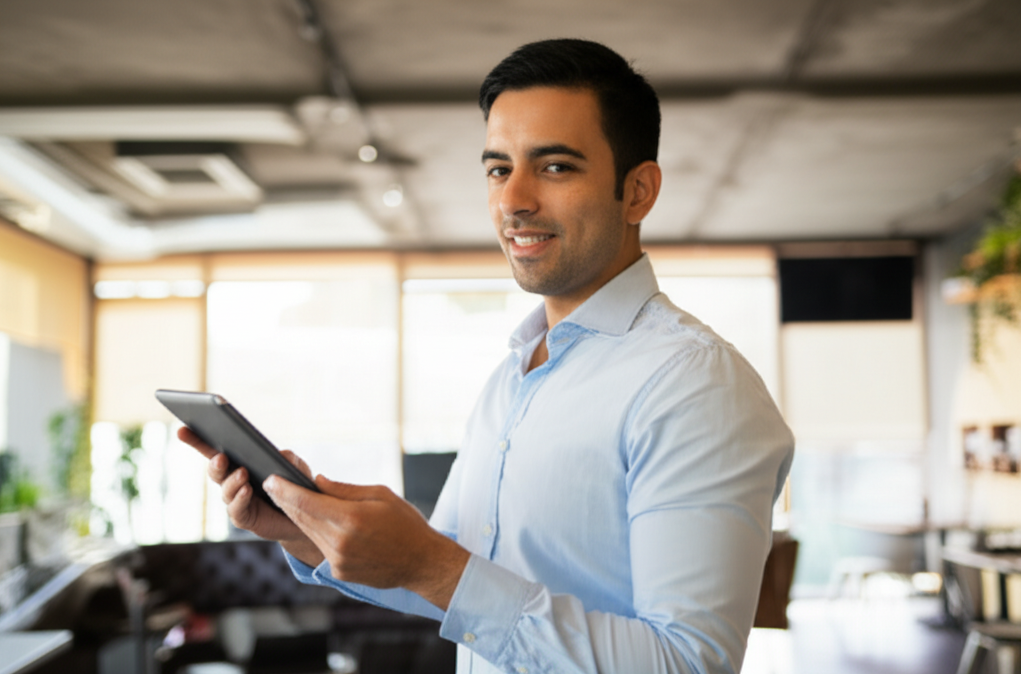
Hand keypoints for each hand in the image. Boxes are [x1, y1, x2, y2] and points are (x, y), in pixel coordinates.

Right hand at [176, 426, 323, 566]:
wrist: (304, 519)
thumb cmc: (296, 487)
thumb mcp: (298, 469)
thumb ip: (292, 461)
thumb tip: (283, 454)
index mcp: (240, 462)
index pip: (215, 449)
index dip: (197, 439)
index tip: (182, 429)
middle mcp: (232, 480)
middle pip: (216, 468)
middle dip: (215, 461)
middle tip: (221, 455)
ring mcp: (236, 499)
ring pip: (225, 489)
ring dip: (232, 480)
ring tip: (243, 472)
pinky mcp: (243, 517)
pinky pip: (236, 508)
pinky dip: (240, 498)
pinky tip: (247, 490)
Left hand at [264, 474, 469, 609]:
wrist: (422, 562)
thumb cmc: (406, 524)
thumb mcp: (380, 495)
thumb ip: (344, 490)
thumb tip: (317, 482)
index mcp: (351, 518)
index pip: (306, 502)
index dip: (284, 490)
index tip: (270, 480)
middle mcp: (340, 541)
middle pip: (302, 518)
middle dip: (285, 501)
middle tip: (273, 486)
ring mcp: (338, 560)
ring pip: (308, 533)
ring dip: (297, 517)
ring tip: (288, 501)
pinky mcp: (339, 572)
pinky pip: (321, 548)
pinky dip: (316, 533)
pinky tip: (316, 522)